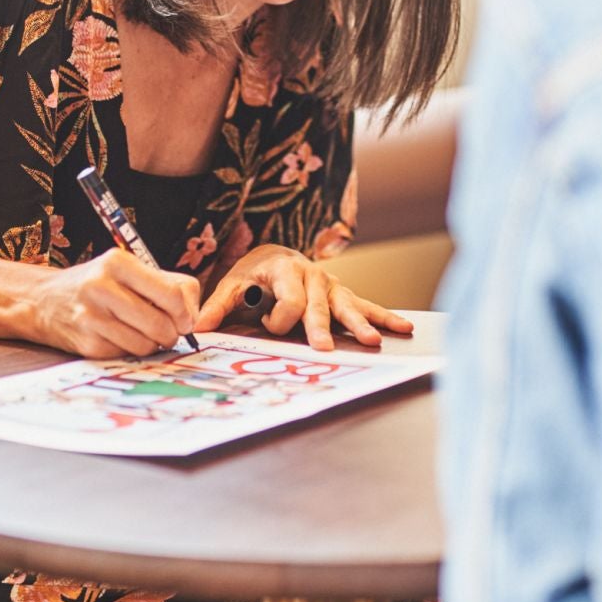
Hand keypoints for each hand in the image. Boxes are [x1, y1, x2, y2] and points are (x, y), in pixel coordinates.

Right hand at [27, 249, 200, 358]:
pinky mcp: (86, 343)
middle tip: (167, 334)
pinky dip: (130, 351)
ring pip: (146, 344)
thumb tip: (195, 319)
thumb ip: (170, 286)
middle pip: (161, 324)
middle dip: (171, 335)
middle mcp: (101, 286)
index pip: (171, 295)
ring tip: (142, 334)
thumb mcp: (130, 271)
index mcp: (118, 263)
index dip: (185, 314)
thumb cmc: (98, 286)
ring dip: (152, 346)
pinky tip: (119, 338)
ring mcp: (91, 316)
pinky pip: (126, 355)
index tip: (184, 321)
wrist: (44, 301)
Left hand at [196, 243, 414, 350]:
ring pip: (347, 306)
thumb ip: (218, 306)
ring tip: (372, 341)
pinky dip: (384, 317)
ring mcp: (331, 285)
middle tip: (324, 348)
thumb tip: (197, 328)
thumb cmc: (254, 274)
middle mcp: (312, 276)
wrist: (275, 253)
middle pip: (318, 305)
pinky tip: (404, 328)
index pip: (288, 299)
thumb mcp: (233, 285)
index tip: (270, 325)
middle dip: (321, 327)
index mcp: (284, 271)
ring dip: (359, 324)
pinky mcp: (343, 294)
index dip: (280, 317)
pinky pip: (366, 305)